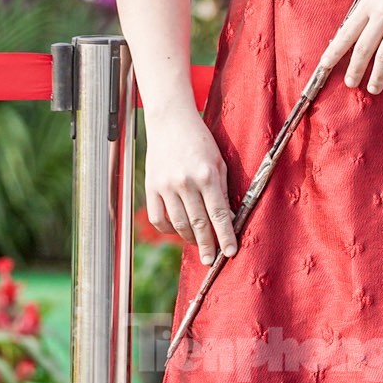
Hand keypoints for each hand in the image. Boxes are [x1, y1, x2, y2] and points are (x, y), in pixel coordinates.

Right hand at [143, 109, 238, 264]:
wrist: (170, 121)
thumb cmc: (199, 140)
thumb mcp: (218, 161)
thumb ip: (223, 190)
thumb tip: (228, 219)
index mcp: (207, 174)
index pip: (219, 213)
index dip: (225, 235)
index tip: (230, 252)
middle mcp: (185, 182)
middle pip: (199, 223)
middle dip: (207, 245)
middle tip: (212, 261)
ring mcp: (166, 186)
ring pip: (179, 224)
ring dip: (189, 239)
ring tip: (198, 245)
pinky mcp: (151, 187)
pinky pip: (158, 218)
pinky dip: (168, 229)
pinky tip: (178, 230)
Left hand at [318, 0, 382, 94]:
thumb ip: (365, 14)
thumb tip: (347, 37)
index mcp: (368, 5)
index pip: (347, 32)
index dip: (335, 50)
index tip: (325, 66)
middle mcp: (382, 14)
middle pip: (364, 47)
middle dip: (355, 68)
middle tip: (350, 83)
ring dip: (378, 75)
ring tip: (373, 89)